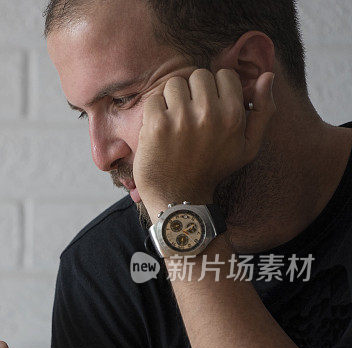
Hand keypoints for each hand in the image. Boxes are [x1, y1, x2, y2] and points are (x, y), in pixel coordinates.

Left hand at [133, 68, 275, 216]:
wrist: (179, 197)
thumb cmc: (214, 169)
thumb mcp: (248, 146)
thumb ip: (263, 110)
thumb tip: (268, 76)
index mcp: (233, 115)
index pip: (224, 75)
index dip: (216, 89)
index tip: (210, 107)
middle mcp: (208, 114)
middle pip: (199, 75)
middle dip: (194, 92)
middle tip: (190, 114)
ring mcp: (180, 119)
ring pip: (175, 84)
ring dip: (173, 99)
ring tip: (175, 121)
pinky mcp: (156, 125)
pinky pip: (154, 99)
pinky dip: (154, 111)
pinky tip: (160, 129)